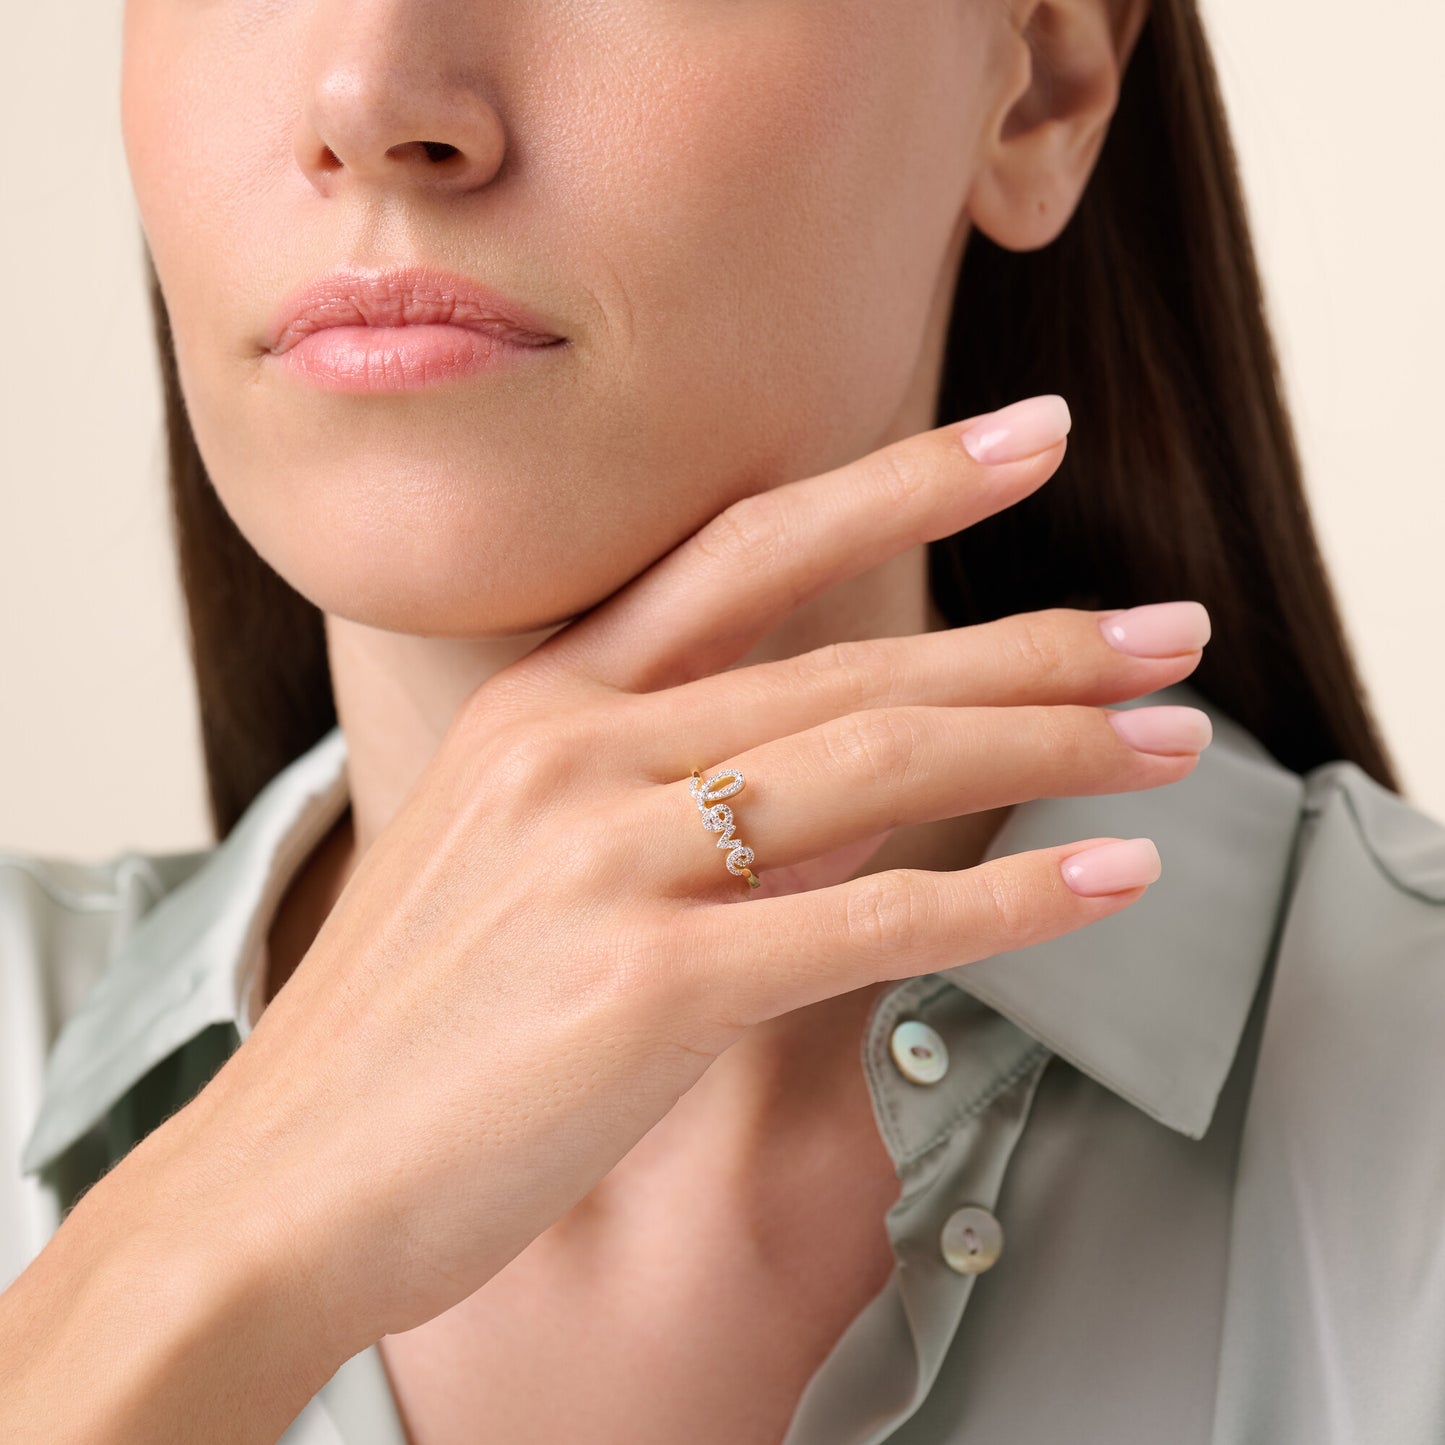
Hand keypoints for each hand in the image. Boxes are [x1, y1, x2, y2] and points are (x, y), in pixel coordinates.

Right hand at [117, 394, 1209, 1366]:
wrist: (278, 1182)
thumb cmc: (404, 1027)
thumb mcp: (514, 859)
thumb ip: (663, 797)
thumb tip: (830, 784)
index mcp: (540, 702)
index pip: (746, 550)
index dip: (899, 482)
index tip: (1025, 441)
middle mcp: (573, 751)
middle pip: (853, 663)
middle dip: (1034, 641)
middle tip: (1166, 628)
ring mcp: (605, 861)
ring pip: (878, 767)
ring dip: (1048, 749)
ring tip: (1169, 743)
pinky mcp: (643, 989)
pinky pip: (867, 923)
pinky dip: (1005, 903)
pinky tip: (1106, 883)